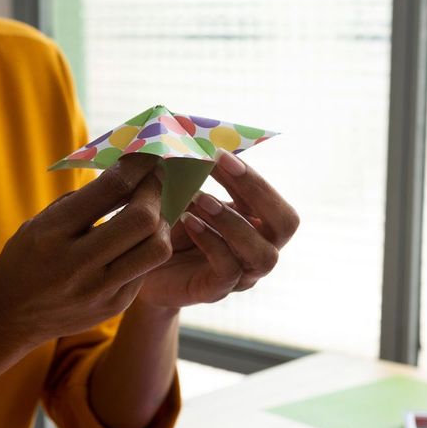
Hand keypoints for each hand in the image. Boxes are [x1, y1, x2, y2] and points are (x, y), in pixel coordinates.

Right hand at [0, 154, 171, 346]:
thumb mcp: (42, 221)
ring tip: (153, 211)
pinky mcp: (114, 306)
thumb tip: (130, 172)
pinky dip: (147, 248)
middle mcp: (77, 264)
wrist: (10, 314)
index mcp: (52, 233)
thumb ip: (84, 200)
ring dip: (162, 222)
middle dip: (156, 192)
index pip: (110, 188)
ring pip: (156, 248)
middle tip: (155, 181)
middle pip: (142, 219)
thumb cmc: (27, 256)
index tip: (148, 155)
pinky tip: (139, 239)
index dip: (138, 166)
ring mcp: (99, 289)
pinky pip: (146, 269)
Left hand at [136, 150, 298, 309]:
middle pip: (286, 225)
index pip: (275, 202)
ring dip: (232, 221)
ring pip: (262, 254)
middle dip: (256, 191)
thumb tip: (194, 137)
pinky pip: (228, 270)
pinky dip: (211, 242)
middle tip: (217, 166)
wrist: (141, 269)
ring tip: (199, 198)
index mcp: (258, 225)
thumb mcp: (187, 198)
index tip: (219, 153)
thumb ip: (199, 175)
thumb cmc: (168, 228)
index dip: (254, 177)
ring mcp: (241, 275)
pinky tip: (188, 221)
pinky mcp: (216, 290)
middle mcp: (258, 250)